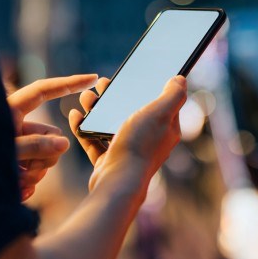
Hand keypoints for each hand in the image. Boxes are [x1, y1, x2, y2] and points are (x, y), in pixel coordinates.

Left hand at [8, 74, 97, 199]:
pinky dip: (28, 184)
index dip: (69, 82)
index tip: (92, 77)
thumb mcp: (6, 152)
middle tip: (25, 171)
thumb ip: (37, 145)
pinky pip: (35, 173)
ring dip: (34, 174)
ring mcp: (17, 146)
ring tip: (14, 184)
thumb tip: (64, 143)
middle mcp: (16, 126)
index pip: (44, 90)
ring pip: (45, 157)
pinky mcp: (16, 166)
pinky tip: (17, 193)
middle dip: (44, 156)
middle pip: (51, 134)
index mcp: (11, 111)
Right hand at [68, 76, 186, 191]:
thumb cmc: (140, 146)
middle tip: (102, 84)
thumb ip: (173, 95)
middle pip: (131, 111)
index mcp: (165, 129)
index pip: (158, 103)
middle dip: (115, 96)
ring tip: (86, 97)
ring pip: (110, 124)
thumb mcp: (161, 113)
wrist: (118, 182)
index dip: (145, 87)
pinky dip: (84, 127)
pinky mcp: (109, 161)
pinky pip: (94, 141)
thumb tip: (181, 79)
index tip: (130, 76)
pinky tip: (75, 115)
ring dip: (97, 109)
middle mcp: (149, 141)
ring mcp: (128, 152)